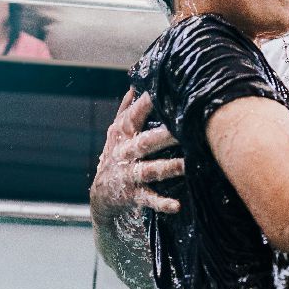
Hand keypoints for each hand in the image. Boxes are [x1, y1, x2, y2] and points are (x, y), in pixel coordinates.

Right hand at [91, 90, 182, 217]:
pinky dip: (162, 203)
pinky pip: (149, 199)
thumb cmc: (115, 156)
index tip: (163, 89)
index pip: (134, 115)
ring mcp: (129, 175)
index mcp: (122, 134)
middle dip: (164, 135)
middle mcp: (124, 153)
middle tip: (185, 128)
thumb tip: (136, 83)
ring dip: (169, 167)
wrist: (101, 196)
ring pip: (151, 170)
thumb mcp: (116, 133)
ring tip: (187, 165)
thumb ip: (126, 109)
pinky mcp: (133, 196)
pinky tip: (176, 206)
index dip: (147, 102)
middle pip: (145, 142)